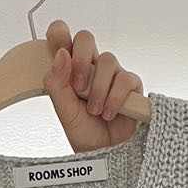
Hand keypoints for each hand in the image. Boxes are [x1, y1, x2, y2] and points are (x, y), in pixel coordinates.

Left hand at [43, 21, 144, 150]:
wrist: (103, 153)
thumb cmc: (83, 130)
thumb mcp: (63, 109)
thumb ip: (57, 83)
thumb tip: (60, 55)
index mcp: (69, 68)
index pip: (62, 38)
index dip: (59, 34)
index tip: (57, 46)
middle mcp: (91, 66)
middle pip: (86, 38)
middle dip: (80, 60)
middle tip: (77, 86)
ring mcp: (112, 74)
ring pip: (107, 60)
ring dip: (98, 89)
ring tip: (94, 111)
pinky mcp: (130, 84)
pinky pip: (124, 79)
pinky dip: (114, 98)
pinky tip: (108, 113)